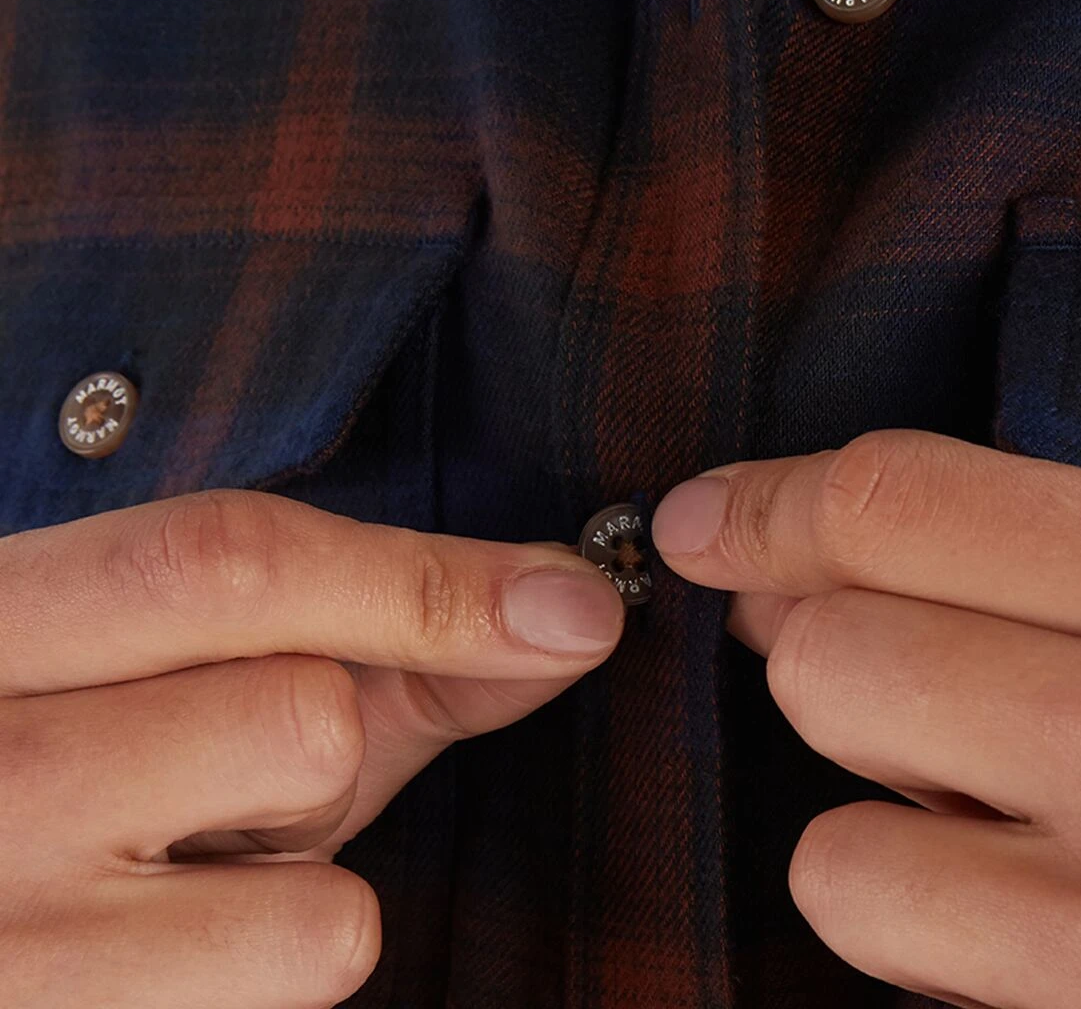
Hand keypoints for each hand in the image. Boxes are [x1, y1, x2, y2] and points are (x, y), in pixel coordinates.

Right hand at [0, 490, 622, 1006]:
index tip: (572, 603)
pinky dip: (275, 970)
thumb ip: (379, 632)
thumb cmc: (83, 768)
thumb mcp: (195, 675)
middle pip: (304, 717)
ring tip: (192, 865)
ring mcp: (8, 941)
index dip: (425, 581)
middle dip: (335, 737)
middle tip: (231, 762)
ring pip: (320, 898)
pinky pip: (296, 989)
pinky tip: (173, 947)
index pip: (226, 565)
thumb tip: (571, 614)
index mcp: (6, 624)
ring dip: (309, 873)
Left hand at [653, 430, 1080, 1008]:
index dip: (769, 504)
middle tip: (878, 667)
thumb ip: (1055, 558)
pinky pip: (910, 988)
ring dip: (878, 838)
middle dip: (822, 662)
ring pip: (837, 860)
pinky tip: (1032, 930)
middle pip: (830, 664)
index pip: (896, 506)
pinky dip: (938, 956)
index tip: (704, 518)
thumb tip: (804, 560)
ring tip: (989, 828)